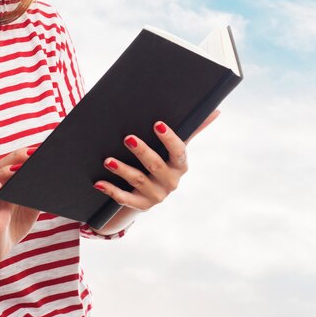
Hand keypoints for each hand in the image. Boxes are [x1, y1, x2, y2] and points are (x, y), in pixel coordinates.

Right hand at [0, 147, 40, 264]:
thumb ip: (40, 192)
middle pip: (3, 165)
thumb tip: (56, 178)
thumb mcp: (33, 206)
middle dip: (17, 157)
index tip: (40, 148)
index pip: (15, 160)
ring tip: (17, 169)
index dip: (26, 153)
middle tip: (32, 155)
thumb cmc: (16, 222)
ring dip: (5, 173)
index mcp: (10, 181)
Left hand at [94, 110, 219, 211]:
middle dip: (142, 151)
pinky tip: (99, 182)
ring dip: (123, 170)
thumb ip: (192, 129)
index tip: (157, 124)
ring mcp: (156, 195)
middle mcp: (171, 182)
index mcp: (180, 165)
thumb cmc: (162, 161)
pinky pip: (125, 199)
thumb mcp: (175, 148)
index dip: (169, 139)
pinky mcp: (141, 206)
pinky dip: (112, 190)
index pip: (179, 152)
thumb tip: (216, 110)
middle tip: (127, 137)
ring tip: (108, 160)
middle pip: (156, 165)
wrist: (146, 193)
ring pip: (138, 180)